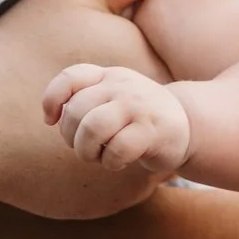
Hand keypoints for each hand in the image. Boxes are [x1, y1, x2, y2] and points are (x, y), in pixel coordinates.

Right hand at [0, 0, 197, 218]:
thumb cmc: (19, 52)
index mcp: (158, 81)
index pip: (178, 72)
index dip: (144, 59)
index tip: (108, 50)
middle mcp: (159, 136)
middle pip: (166, 114)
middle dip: (139, 101)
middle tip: (77, 81)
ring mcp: (138, 177)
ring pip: (147, 150)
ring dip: (125, 135)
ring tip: (72, 112)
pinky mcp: (110, 206)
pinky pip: (120, 183)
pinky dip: (100, 167)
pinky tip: (60, 145)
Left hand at [45, 65, 190, 176]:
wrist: (186, 126)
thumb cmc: (137, 118)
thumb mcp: (112, 98)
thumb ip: (84, 100)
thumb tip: (54, 117)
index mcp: (108, 76)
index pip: (70, 78)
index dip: (52, 100)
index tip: (51, 121)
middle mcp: (122, 86)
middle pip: (75, 111)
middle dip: (70, 138)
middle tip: (85, 147)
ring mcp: (138, 106)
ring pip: (92, 128)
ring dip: (86, 151)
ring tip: (98, 156)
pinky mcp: (152, 130)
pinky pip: (117, 149)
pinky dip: (110, 162)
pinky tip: (118, 161)